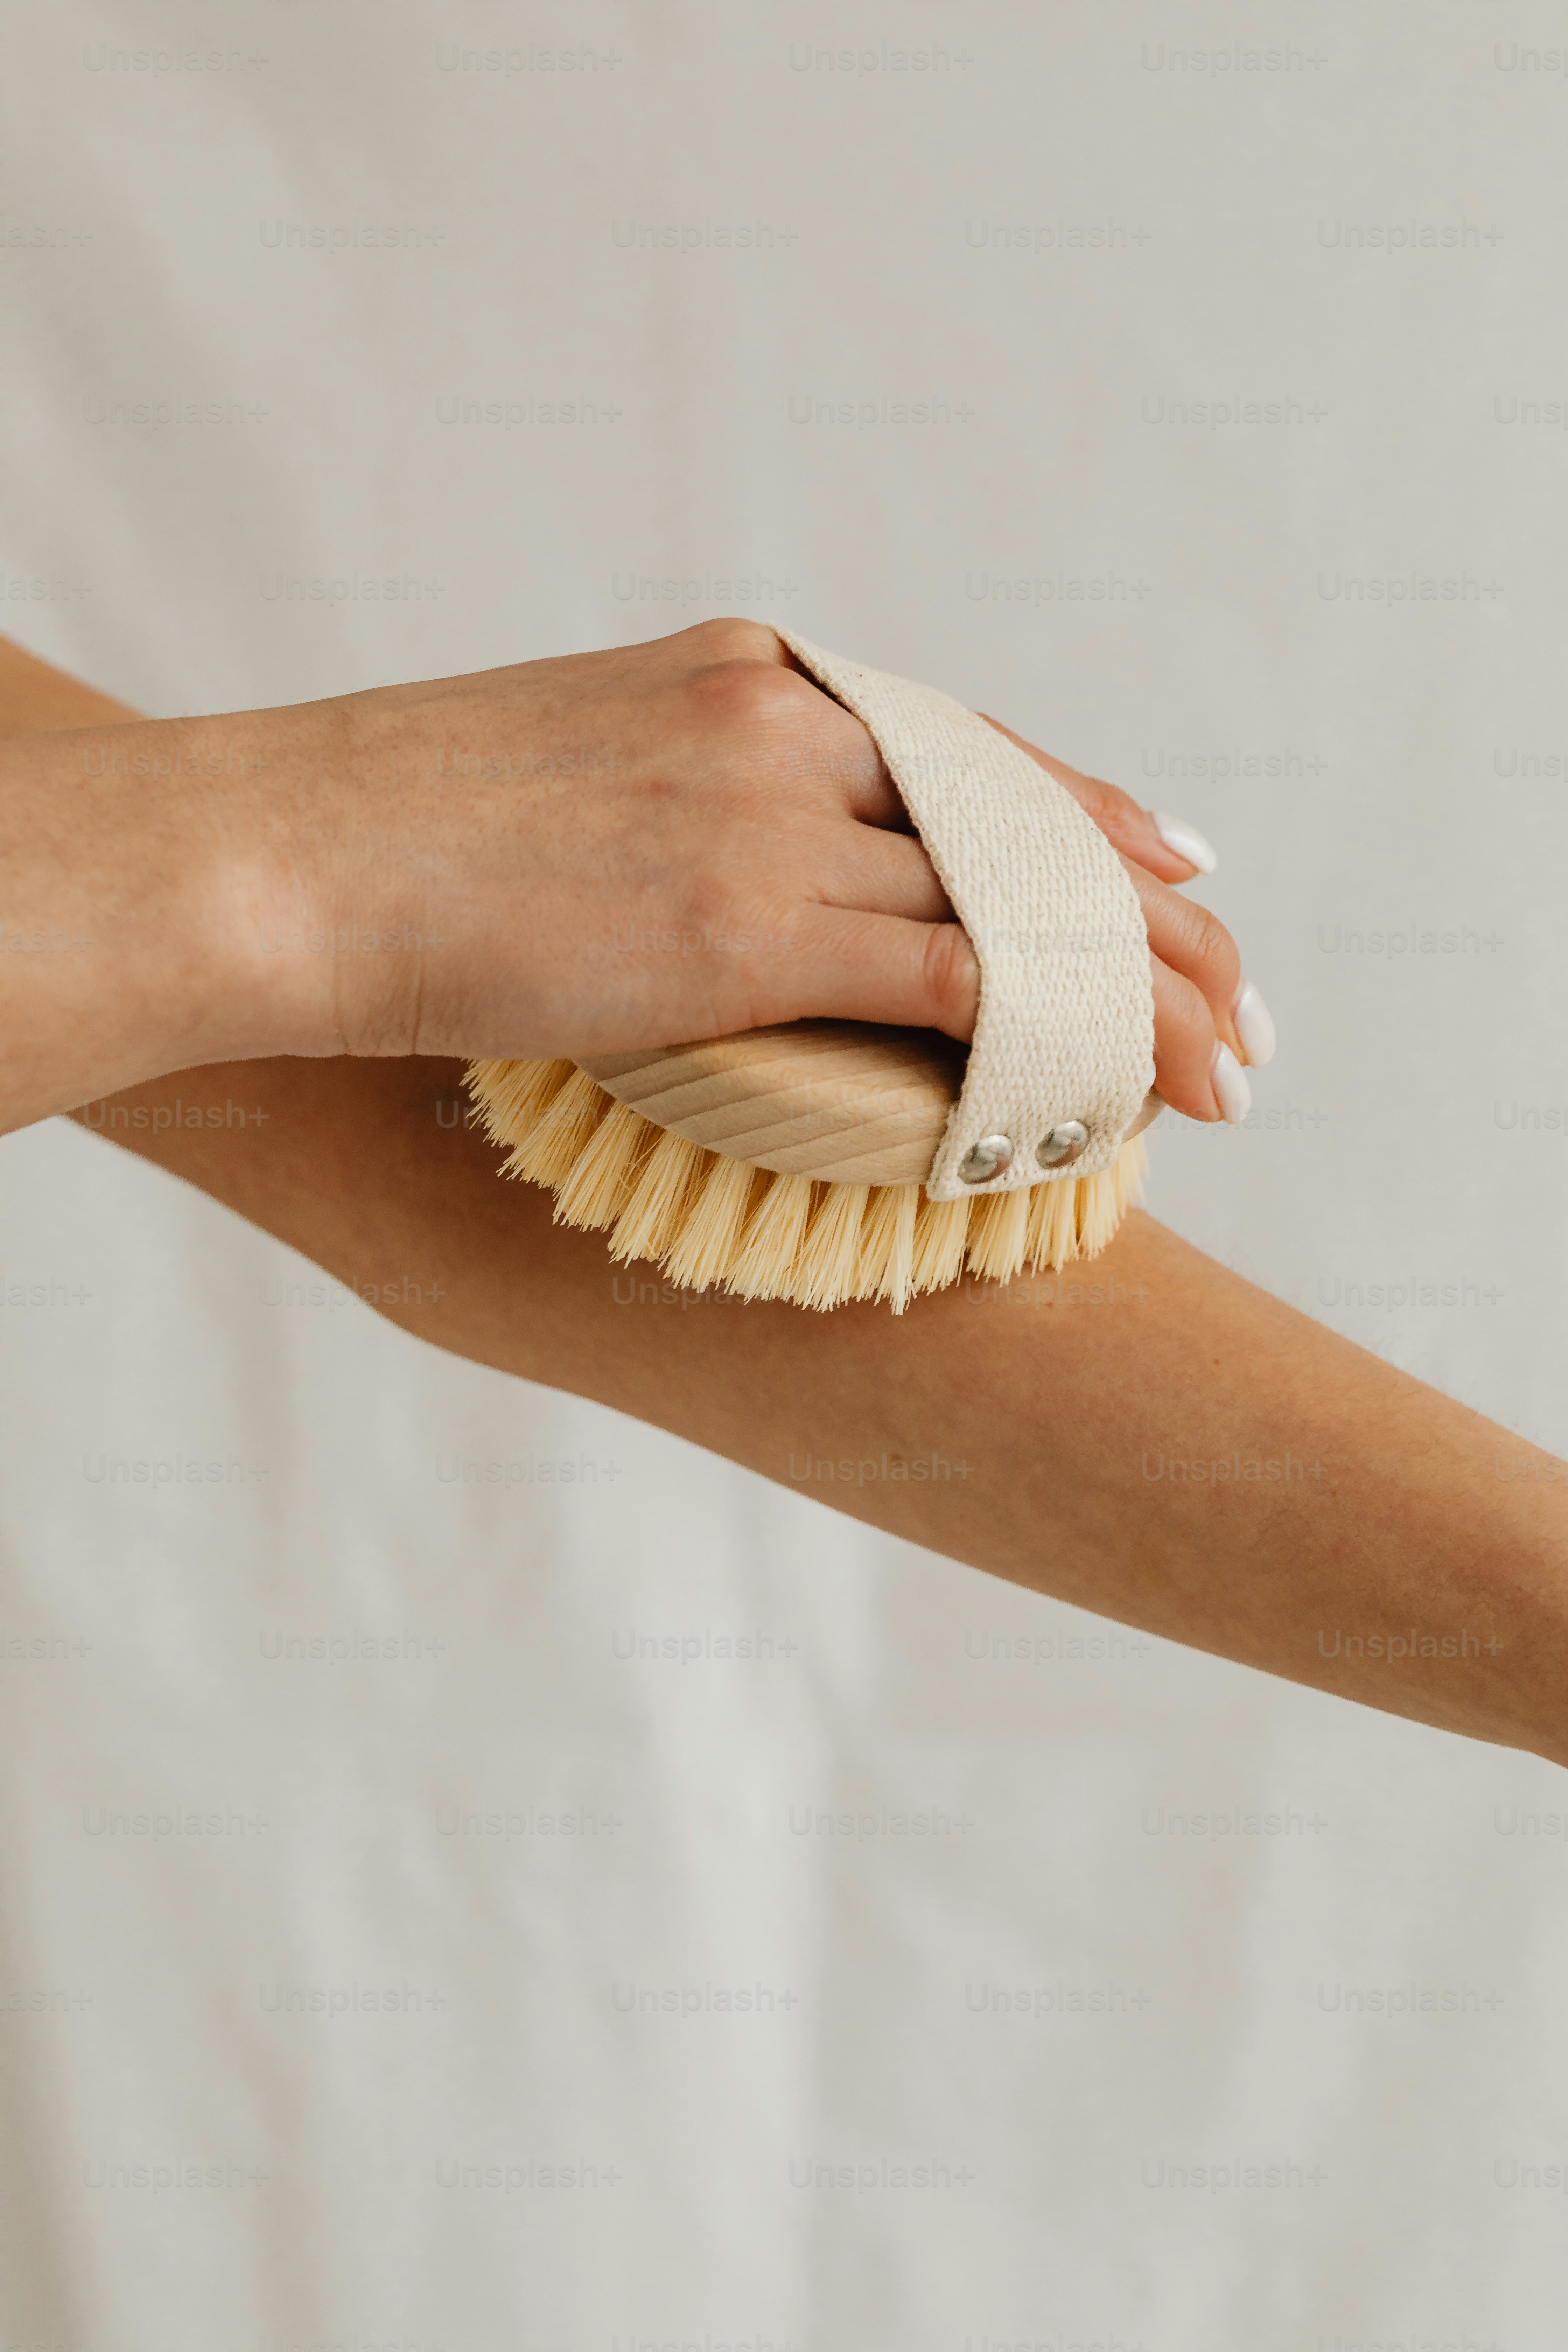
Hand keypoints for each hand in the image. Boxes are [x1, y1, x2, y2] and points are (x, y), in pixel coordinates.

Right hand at [0, 619, 1265, 1130]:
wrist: (287, 852)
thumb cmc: (397, 831)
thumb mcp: (573, 772)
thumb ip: (687, 794)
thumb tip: (719, 870)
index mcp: (747, 676)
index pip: (968, 743)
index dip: (1087, 810)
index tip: (1175, 859)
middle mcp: (785, 722)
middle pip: (1027, 812)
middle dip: (1155, 911)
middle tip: (1242, 994)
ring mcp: (770, 814)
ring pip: (1020, 896)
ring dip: (1140, 990)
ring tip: (1227, 1069)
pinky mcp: (746, 920)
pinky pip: (955, 974)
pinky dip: (1051, 1033)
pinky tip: (1122, 1090)